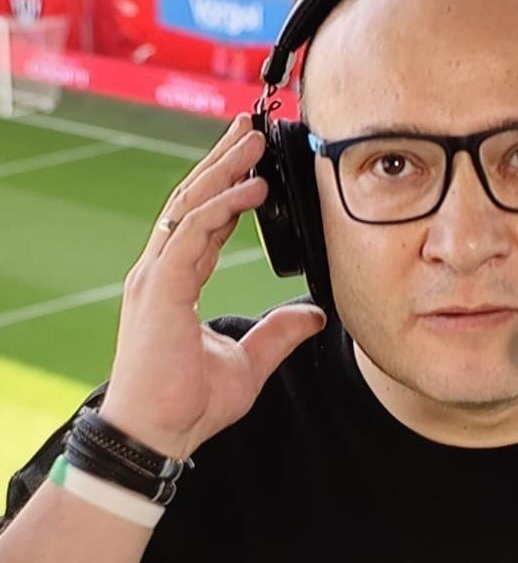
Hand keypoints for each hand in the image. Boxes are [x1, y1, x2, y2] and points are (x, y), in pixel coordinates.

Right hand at [99, 114, 325, 458]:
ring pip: (190, 205)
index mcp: (176, 280)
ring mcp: (156, 276)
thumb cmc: (190, 402)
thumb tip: (316, 314)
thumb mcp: (250, 362)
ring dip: (223, 169)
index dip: (229, 187)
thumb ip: (280, 332)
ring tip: (253, 139)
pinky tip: (251, 187)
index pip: (204, 220)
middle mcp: (162, 270)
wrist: (158, 435)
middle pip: (194, 200)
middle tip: (250, 127)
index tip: (255, 162)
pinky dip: (222, 207)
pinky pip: (192, 233)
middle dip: (224, 160)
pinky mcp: (158, 288)